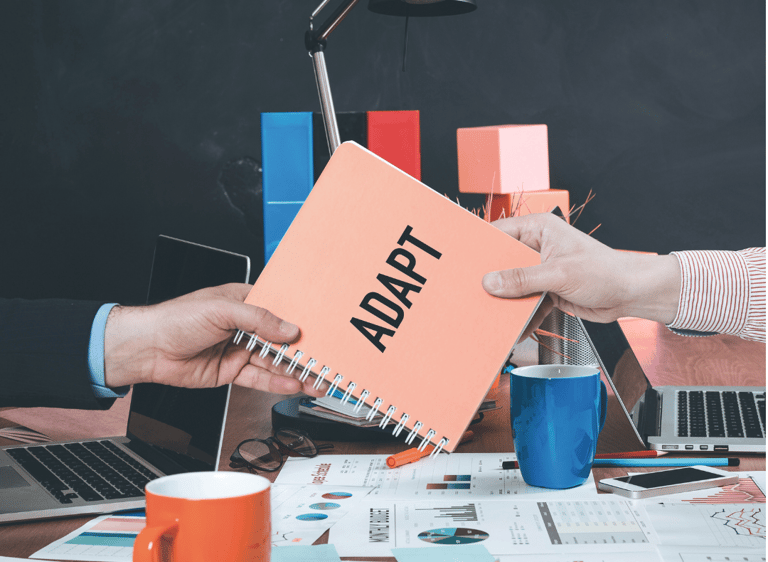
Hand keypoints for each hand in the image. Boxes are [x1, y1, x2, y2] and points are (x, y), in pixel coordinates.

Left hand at [103, 283, 326, 396]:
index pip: (280, 310)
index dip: (301, 320)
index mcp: (244, 301)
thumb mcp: (222, 310)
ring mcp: (239, 349)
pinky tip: (293, 385)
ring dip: (295, 371)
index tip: (321, 330)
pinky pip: (259, 378)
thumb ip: (258, 319)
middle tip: (327, 361)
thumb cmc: (176, 318)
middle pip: (281, 340)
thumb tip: (288, 329)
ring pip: (273, 362)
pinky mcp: (231, 371)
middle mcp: (244, 326)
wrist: (147, 349)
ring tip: (316, 379)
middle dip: (304, 351)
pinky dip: (276, 383)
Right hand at [482, 213, 680, 325]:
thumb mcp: (559, 274)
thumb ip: (523, 279)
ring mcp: (542, 269)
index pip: (500, 234)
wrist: (631, 294)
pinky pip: (526, 303)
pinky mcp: (547, 289)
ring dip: (505, 302)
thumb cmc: (606, 271)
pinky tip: (513, 329)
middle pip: (503, 263)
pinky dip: (521, 316)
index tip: (463, 263)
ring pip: (513, 285)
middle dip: (491, 280)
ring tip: (489, 314)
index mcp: (539, 229)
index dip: (481, 248)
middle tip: (472, 293)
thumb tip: (491, 282)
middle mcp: (538, 247)